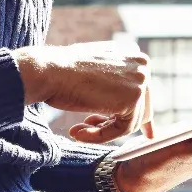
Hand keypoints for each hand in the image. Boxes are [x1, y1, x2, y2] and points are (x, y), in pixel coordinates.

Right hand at [13, 42, 149, 143]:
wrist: (49, 71)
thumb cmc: (62, 71)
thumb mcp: (94, 70)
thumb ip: (112, 80)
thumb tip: (124, 101)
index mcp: (133, 54)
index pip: (141, 91)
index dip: (132, 112)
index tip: (137, 131)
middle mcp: (142, 65)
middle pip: (141, 107)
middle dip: (115, 123)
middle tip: (88, 129)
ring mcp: (140, 81)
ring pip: (130, 121)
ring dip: (103, 131)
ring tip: (78, 131)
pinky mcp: (133, 99)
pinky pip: (122, 130)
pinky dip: (100, 136)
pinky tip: (79, 133)